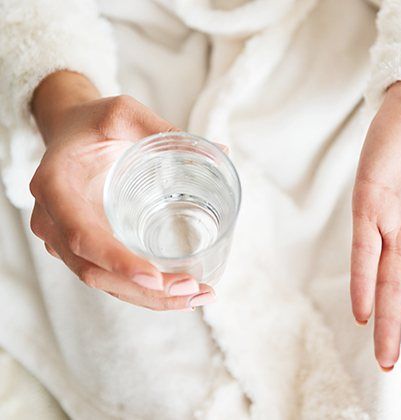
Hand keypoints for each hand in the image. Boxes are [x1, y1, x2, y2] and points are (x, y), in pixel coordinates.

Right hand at [29, 71, 214, 309]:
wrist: (69, 131)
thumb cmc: (93, 122)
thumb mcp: (123, 113)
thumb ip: (162, 129)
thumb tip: (220, 151)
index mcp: (55, 186)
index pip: (82, 236)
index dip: (117, 261)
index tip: (156, 278)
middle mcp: (53, 220)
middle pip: (93, 271)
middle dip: (144, 290)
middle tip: (192, 289)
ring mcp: (66, 238)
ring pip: (103, 282)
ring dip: (149, 298)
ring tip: (197, 296)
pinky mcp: (84, 246)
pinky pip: (109, 276)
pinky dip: (142, 291)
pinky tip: (179, 293)